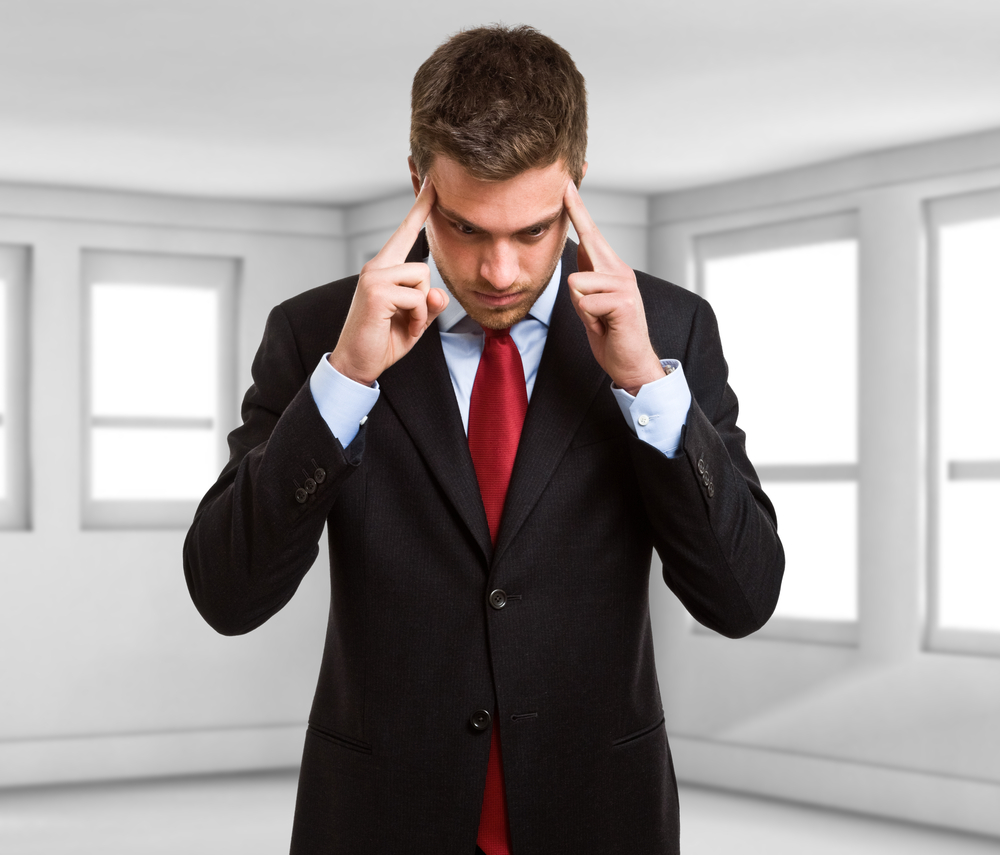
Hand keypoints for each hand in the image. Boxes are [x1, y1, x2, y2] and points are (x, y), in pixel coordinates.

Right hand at [330, 178, 448, 385]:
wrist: (356, 364)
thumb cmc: (384, 341)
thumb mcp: (416, 320)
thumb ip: (430, 303)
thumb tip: (436, 292)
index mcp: (383, 268)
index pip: (405, 232)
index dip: (420, 207)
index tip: (432, 181)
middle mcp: (376, 267)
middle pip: (423, 266)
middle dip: (424, 298)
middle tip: (407, 320)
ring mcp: (374, 276)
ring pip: (422, 281)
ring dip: (420, 310)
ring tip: (402, 324)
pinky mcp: (376, 291)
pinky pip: (418, 298)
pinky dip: (417, 318)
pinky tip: (400, 327)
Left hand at [564, 181, 663, 395]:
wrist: (631, 363)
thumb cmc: (610, 335)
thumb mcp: (591, 304)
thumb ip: (586, 280)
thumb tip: (577, 258)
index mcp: (611, 269)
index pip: (591, 234)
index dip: (578, 209)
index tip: (567, 184)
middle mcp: (620, 270)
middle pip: (588, 240)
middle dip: (576, 218)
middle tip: (565, 187)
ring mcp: (624, 284)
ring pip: (577, 283)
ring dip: (581, 308)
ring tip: (598, 320)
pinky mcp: (623, 301)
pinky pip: (585, 302)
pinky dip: (589, 319)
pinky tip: (605, 326)